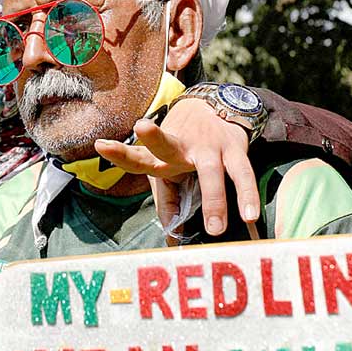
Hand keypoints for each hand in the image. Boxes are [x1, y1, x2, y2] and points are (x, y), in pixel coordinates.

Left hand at [94, 98, 257, 235]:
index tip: (101, 145)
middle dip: (155, 138)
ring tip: (215, 228)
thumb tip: (172, 243)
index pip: (137, 156)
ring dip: (214, 198)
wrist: (216, 108)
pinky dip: (247, 195)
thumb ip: (168, 205)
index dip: (120, 153)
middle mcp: (181, 148)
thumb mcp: (170, 172)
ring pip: (210, 170)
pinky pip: (242, 175)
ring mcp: (209, 147)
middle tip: (143, 128)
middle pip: (165, 145)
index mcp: (160, 156)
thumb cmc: (186, 150)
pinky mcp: (234, 148)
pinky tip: (250, 215)